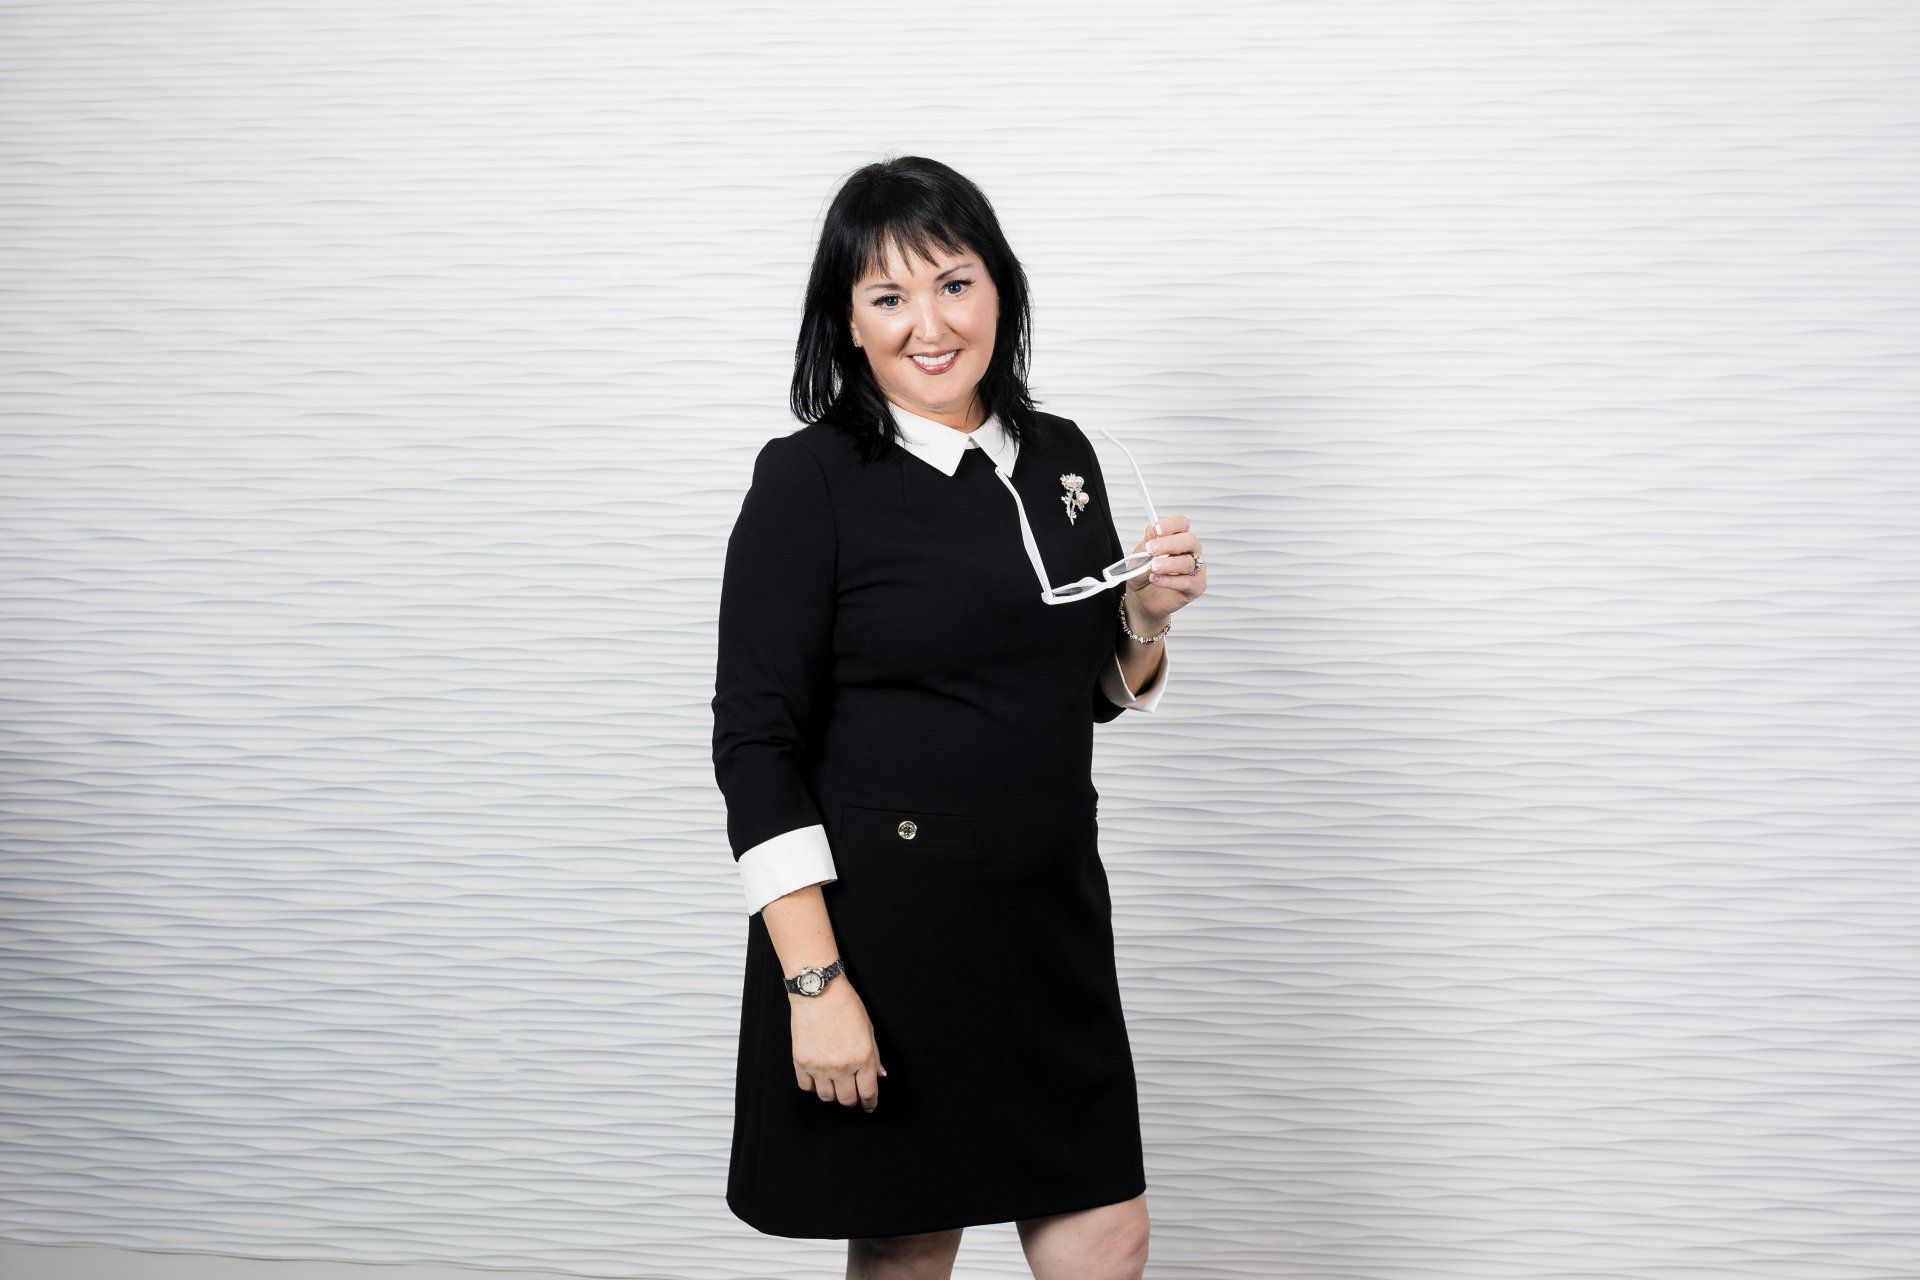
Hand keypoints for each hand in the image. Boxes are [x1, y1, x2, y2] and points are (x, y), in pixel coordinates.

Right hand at [790, 980, 885, 1112]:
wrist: (819, 992)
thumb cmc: (846, 1006)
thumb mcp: (868, 1030)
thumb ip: (874, 1057)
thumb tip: (878, 1075)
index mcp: (863, 1058)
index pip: (868, 1093)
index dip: (870, 1103)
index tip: (868, 1106)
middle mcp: (842, 1066)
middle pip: (847, 1100)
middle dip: (852, 1100)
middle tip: (852, 1094)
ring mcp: (820, 1066)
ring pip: (827, 1097)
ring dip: (832, 1093)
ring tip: (834, 1083)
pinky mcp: (801, 1062)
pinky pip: (806, 1086)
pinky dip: (813, 1085)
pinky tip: (817, 1077)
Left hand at [1127, 513, 1205, 625]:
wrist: (1141, 598)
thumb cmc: (1143, 574)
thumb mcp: (1139, 557)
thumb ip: (1146, 544)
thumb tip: (1150, 529)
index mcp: (1177, 538)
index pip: (1181, 524)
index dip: (1171, 524)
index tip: (1157, 529)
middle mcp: (1190, 551)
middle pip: (1188, 540)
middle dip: (1169, 544)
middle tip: (1151, 549)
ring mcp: (1196, 568)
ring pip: (1189, 562)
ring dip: (1169, 564)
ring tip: (1153, 567)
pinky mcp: (1196, 586)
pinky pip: (1188, 582)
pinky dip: (1171, 581)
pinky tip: (1157, 579)